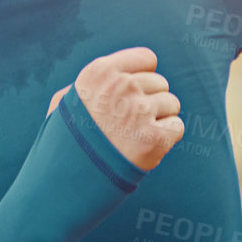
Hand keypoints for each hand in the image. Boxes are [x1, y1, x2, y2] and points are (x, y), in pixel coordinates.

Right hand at [47, 47, 183, 171]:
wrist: (66, 183)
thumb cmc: (64, 143)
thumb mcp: (63, 103)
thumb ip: (91, 84)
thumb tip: (118, 75)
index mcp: (100, 72)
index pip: (147, 59)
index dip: (143, 78)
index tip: (134, 95)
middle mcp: (122, 86)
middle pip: (161, 83)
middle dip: (151, 102)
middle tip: (130, 124)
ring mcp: (139, 111)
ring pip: (172, 104)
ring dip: (159, 121)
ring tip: (135, 137)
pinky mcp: (154, 138)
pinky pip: (177, 127)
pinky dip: (166, 139)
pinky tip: (146, 148)